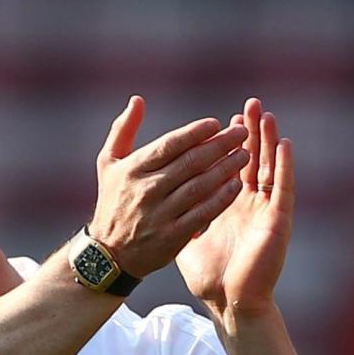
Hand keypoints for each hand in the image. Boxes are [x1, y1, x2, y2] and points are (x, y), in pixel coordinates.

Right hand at [89, 96, 247, 277]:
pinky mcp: (171, 237)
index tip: (216, 123)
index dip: (195, 132)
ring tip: (245, 156)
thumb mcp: (108, 164)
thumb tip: (138, 100)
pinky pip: (202, 214)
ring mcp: (159, 215)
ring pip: (199, 187)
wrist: (108, 254)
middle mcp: (145, 190)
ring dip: (226, 169)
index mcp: (132, 170)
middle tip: (241, 134)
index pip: (169, 145)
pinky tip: (236, 186)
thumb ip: (123, 130)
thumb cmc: (113, 202)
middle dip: (219, 146)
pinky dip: (221, 199)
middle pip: (189, 163)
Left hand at [175, 97, 294, 318]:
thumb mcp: (187, 240)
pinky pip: (283, 187)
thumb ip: (177, 218)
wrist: (228, 302)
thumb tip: (157, 205)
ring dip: (267, 140)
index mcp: (228, 206)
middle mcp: (249, 204)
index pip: (228, 167)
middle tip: (246, 104)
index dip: (225, 145)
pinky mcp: (278, 221)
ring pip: (270, 167)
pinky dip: (284, 165)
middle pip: (251, 160)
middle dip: (248, 133)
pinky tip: (283, 143)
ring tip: (264, 114)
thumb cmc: (210, 277)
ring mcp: (265, 210)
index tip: (221, 121)